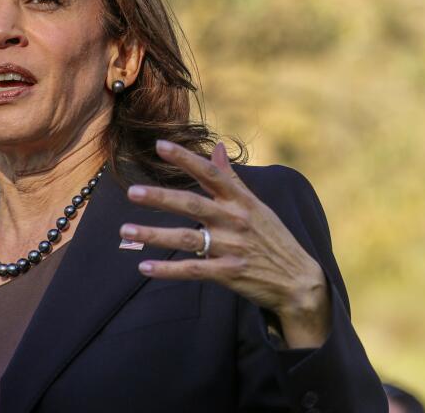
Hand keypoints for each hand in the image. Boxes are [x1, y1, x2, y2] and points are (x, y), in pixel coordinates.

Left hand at [119, 139, 331, 348]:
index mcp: (241, 201)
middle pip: (192, 205)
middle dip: (161, 198)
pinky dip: (168, 270)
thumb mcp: (257, 205)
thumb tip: (218, 147)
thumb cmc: (273, 238)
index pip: (210, 174)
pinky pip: (193, 270)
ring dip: (154, 235)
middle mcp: (235, 220)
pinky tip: (144, 267)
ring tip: (125, 231)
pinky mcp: (229, 274)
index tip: (160, 146)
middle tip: (132, 192)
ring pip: (187, 239)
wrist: (298, 279)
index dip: (185, 159)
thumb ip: (232, 178)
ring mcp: (232, 248)